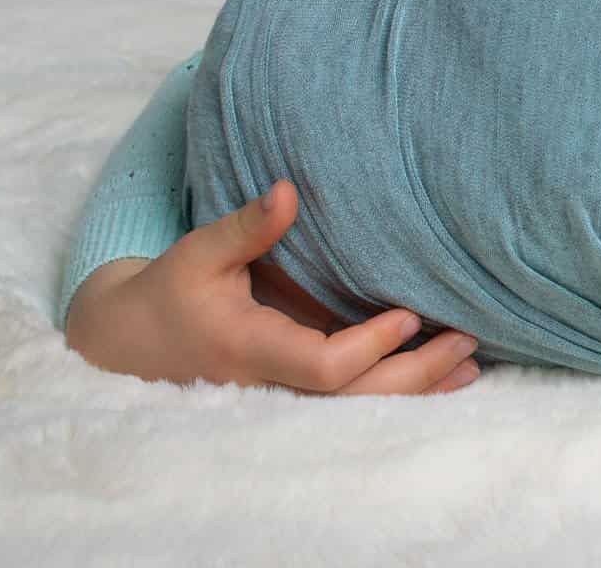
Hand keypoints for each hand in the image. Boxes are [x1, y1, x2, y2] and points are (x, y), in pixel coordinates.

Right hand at [63, 180, 481, 396]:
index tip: (413, 314)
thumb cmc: (170, 293)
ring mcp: (281, 403)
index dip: (371, 345)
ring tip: (471, 366)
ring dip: (417, 390)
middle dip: (415, 375)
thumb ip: (247, 226)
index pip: (324, 367)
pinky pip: (351, 406)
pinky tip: (439, 380)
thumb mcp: (199, 253)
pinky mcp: (291, 400)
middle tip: (468, 341)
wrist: (130, 347)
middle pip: (356, 400)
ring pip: (359, 411)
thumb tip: (289, 188)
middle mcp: (271, 388)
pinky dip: (397, 393)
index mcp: (250, 351)